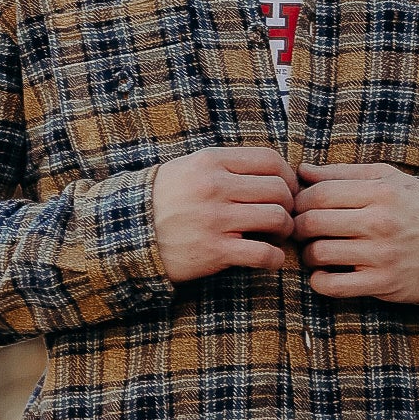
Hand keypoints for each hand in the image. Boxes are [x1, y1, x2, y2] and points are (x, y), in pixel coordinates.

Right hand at [151, 147, 297, 280]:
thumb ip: (226, 164)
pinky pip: (263, 254)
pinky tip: (270, 258)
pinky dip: (275, 258)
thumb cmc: (165, 199)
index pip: (270, 160)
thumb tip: (272, 169)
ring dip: (285, 230)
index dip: (288, 176)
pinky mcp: (214, 251)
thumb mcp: (190, 167)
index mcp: (211, 162)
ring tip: (277, 236)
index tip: (288, 189)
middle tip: (285, 216)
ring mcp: (215, 219)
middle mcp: (215, 187)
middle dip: (290, 205)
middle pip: (279, 190)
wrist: (128, 233)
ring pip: (277, 219)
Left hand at [292, 162, 418, 303]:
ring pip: (319, 254)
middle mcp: (380, 222)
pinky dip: (319, 281)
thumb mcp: (388, 179)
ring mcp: (381, 255)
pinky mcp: (383, 283)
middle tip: (300, 228)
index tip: (299, 206)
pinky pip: (334, 286)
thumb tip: (302, 170)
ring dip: (308, 254)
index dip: (300, 200)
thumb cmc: (416, 207)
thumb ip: (344, 173)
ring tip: (315, 250)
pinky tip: (323, 273)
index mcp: (381, 192)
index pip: (320, 193)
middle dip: (298, 226)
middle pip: (313, 222)